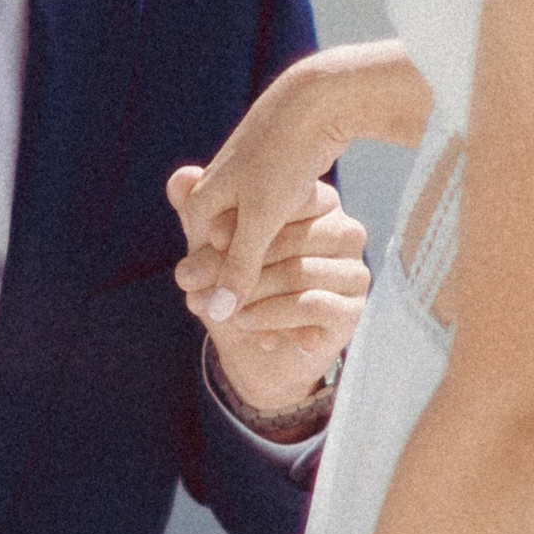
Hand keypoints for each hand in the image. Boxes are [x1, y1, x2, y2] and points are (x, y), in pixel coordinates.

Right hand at [167, 60, 345, 328]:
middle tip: (273, 340)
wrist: (315, 98)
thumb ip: (240, 264)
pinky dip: (290, 254)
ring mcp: (247, 187)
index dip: (225, 306)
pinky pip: (279, 229)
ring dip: (273, 282)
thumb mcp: (261, 217)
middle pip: (229, 261)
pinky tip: (314, 279)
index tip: (251, 339)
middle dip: (248, 301)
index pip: (204, 267)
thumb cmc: (283, 156)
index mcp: (204, 203)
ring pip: (257, 247)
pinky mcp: (274, 181)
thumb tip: (216, 311)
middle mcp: (219, 195)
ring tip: (296, 319)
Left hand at [171, 165, 366, 424]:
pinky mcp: (354, 307)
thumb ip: (198, 213)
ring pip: (297, 272)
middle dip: (235, 263)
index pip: (284, 204)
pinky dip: (274, 317)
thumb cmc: (237, 288)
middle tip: (190, 282)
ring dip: (250, 294)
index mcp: (317, 205)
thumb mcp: (212, 250)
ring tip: (219, 311)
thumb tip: (179, 179)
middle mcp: (344, 232)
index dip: (242, 221)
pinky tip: (253, 331)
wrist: (257, 354)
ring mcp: (354, 269)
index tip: (209, 237)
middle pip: (288, 240)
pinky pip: (312, 304)